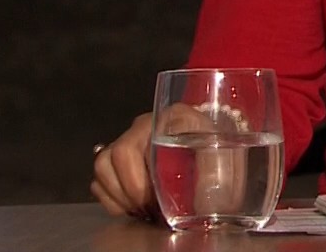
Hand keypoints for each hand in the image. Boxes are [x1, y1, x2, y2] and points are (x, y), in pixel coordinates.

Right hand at [91, 104, 226, 221]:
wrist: (216, 154)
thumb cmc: (220, 153)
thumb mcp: (226, 160)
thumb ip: (215, 174)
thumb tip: (203, 199)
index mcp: (176, 117)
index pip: (149, 135)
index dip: (150, 173)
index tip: (161, 194)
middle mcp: (148, 125)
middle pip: (120, 152)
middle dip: (134, 188)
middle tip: (152, 206)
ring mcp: (129, 141)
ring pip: (103, 165)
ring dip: (121, 195)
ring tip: (144, 207)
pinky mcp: (117, 161)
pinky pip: (99, 181)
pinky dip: (113, 200)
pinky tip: (135, 206)